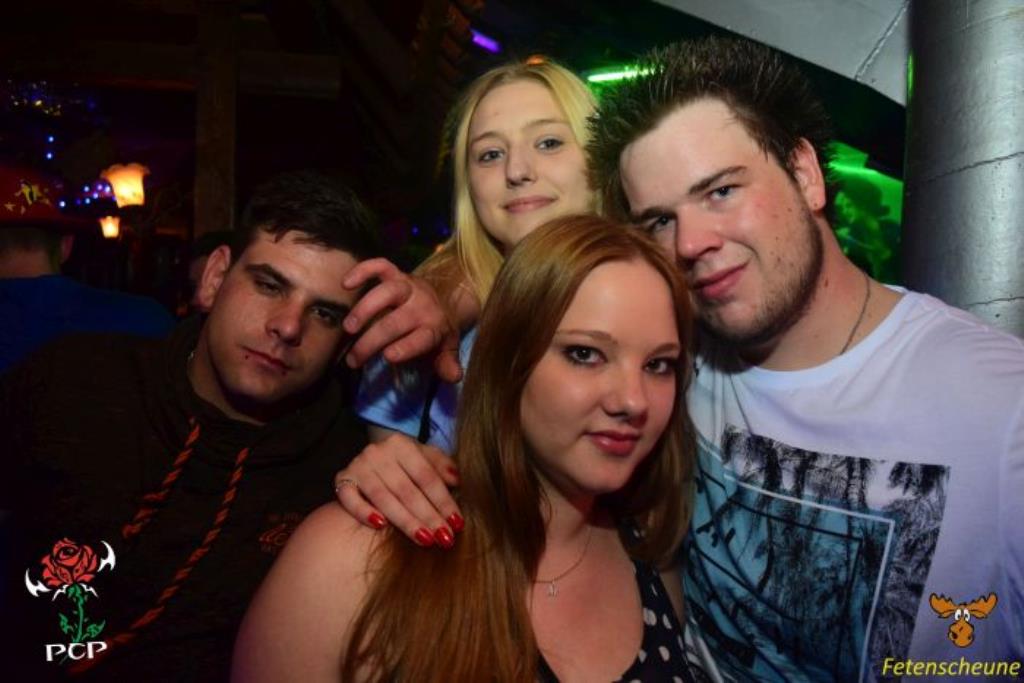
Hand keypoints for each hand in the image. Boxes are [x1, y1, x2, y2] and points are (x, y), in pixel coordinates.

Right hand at [334, 433, 463, 547]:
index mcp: (401, 444)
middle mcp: (377, 452)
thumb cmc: (406, 462)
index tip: (457, 523)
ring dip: (405, 521)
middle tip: (445, 539)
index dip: (443, 500)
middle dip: (428, 516)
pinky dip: (363, 512)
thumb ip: (443, 466)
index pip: (426, 476)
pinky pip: (349, 499)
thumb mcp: (426, 457)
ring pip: (383, 498)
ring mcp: (357, 466)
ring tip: (425, 539)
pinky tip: (380, 526)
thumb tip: (457, 480)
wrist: (373, 459)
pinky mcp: (341, 480)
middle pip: (407, 490)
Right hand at [341, 258, 461, 382]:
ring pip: (387, 292)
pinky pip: (381, 266)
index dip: (406, 347)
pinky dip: (363, 270)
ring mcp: (409, 287)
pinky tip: (346, 284)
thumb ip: (447, 363)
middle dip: (372, 341)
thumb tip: (454, 377)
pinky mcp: (397, 274)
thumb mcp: (446, 349)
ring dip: (365, 308)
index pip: (422, 339)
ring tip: (348, 328)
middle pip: (395, 322)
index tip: (388, 356)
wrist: (446, 298)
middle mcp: (422, 306)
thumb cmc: (437, 330)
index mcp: (435, 327)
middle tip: (353, 359)